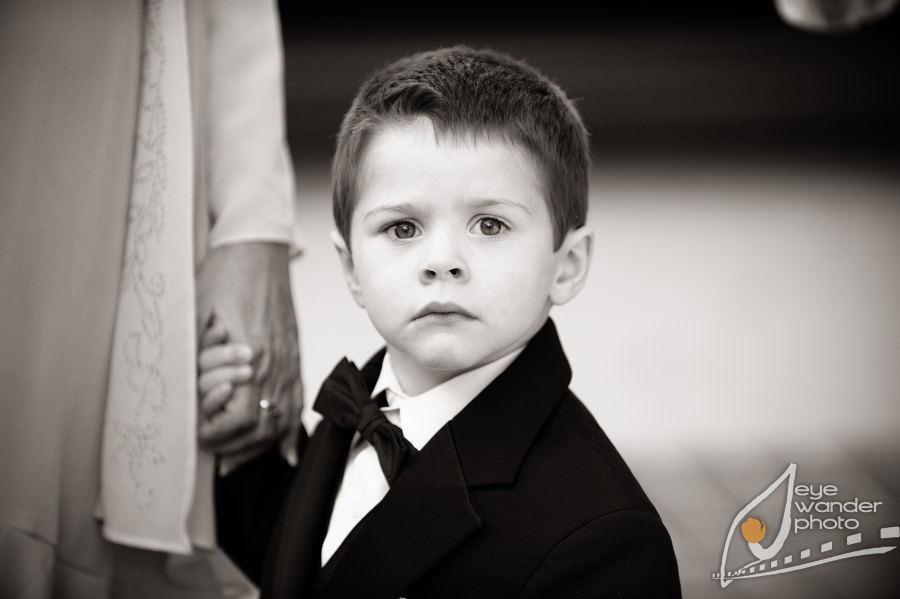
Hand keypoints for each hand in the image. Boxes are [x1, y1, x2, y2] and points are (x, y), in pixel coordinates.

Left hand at [195, 242, 301, 469]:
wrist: (254, 248)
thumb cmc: (224, 276)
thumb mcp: (194, 319)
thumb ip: (192, 361)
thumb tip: (183, 397)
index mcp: (250, 358)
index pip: (238, 419)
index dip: (216, 435)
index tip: (198, 435)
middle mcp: (274, 365)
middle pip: (263, 427)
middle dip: (237, 449)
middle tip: (215, 457)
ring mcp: (288, 361)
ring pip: (282, 419)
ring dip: (261, 445)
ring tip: (240, 459)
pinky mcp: (293, 354)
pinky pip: (297, 400)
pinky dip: (290, 429)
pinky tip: (286, 448)